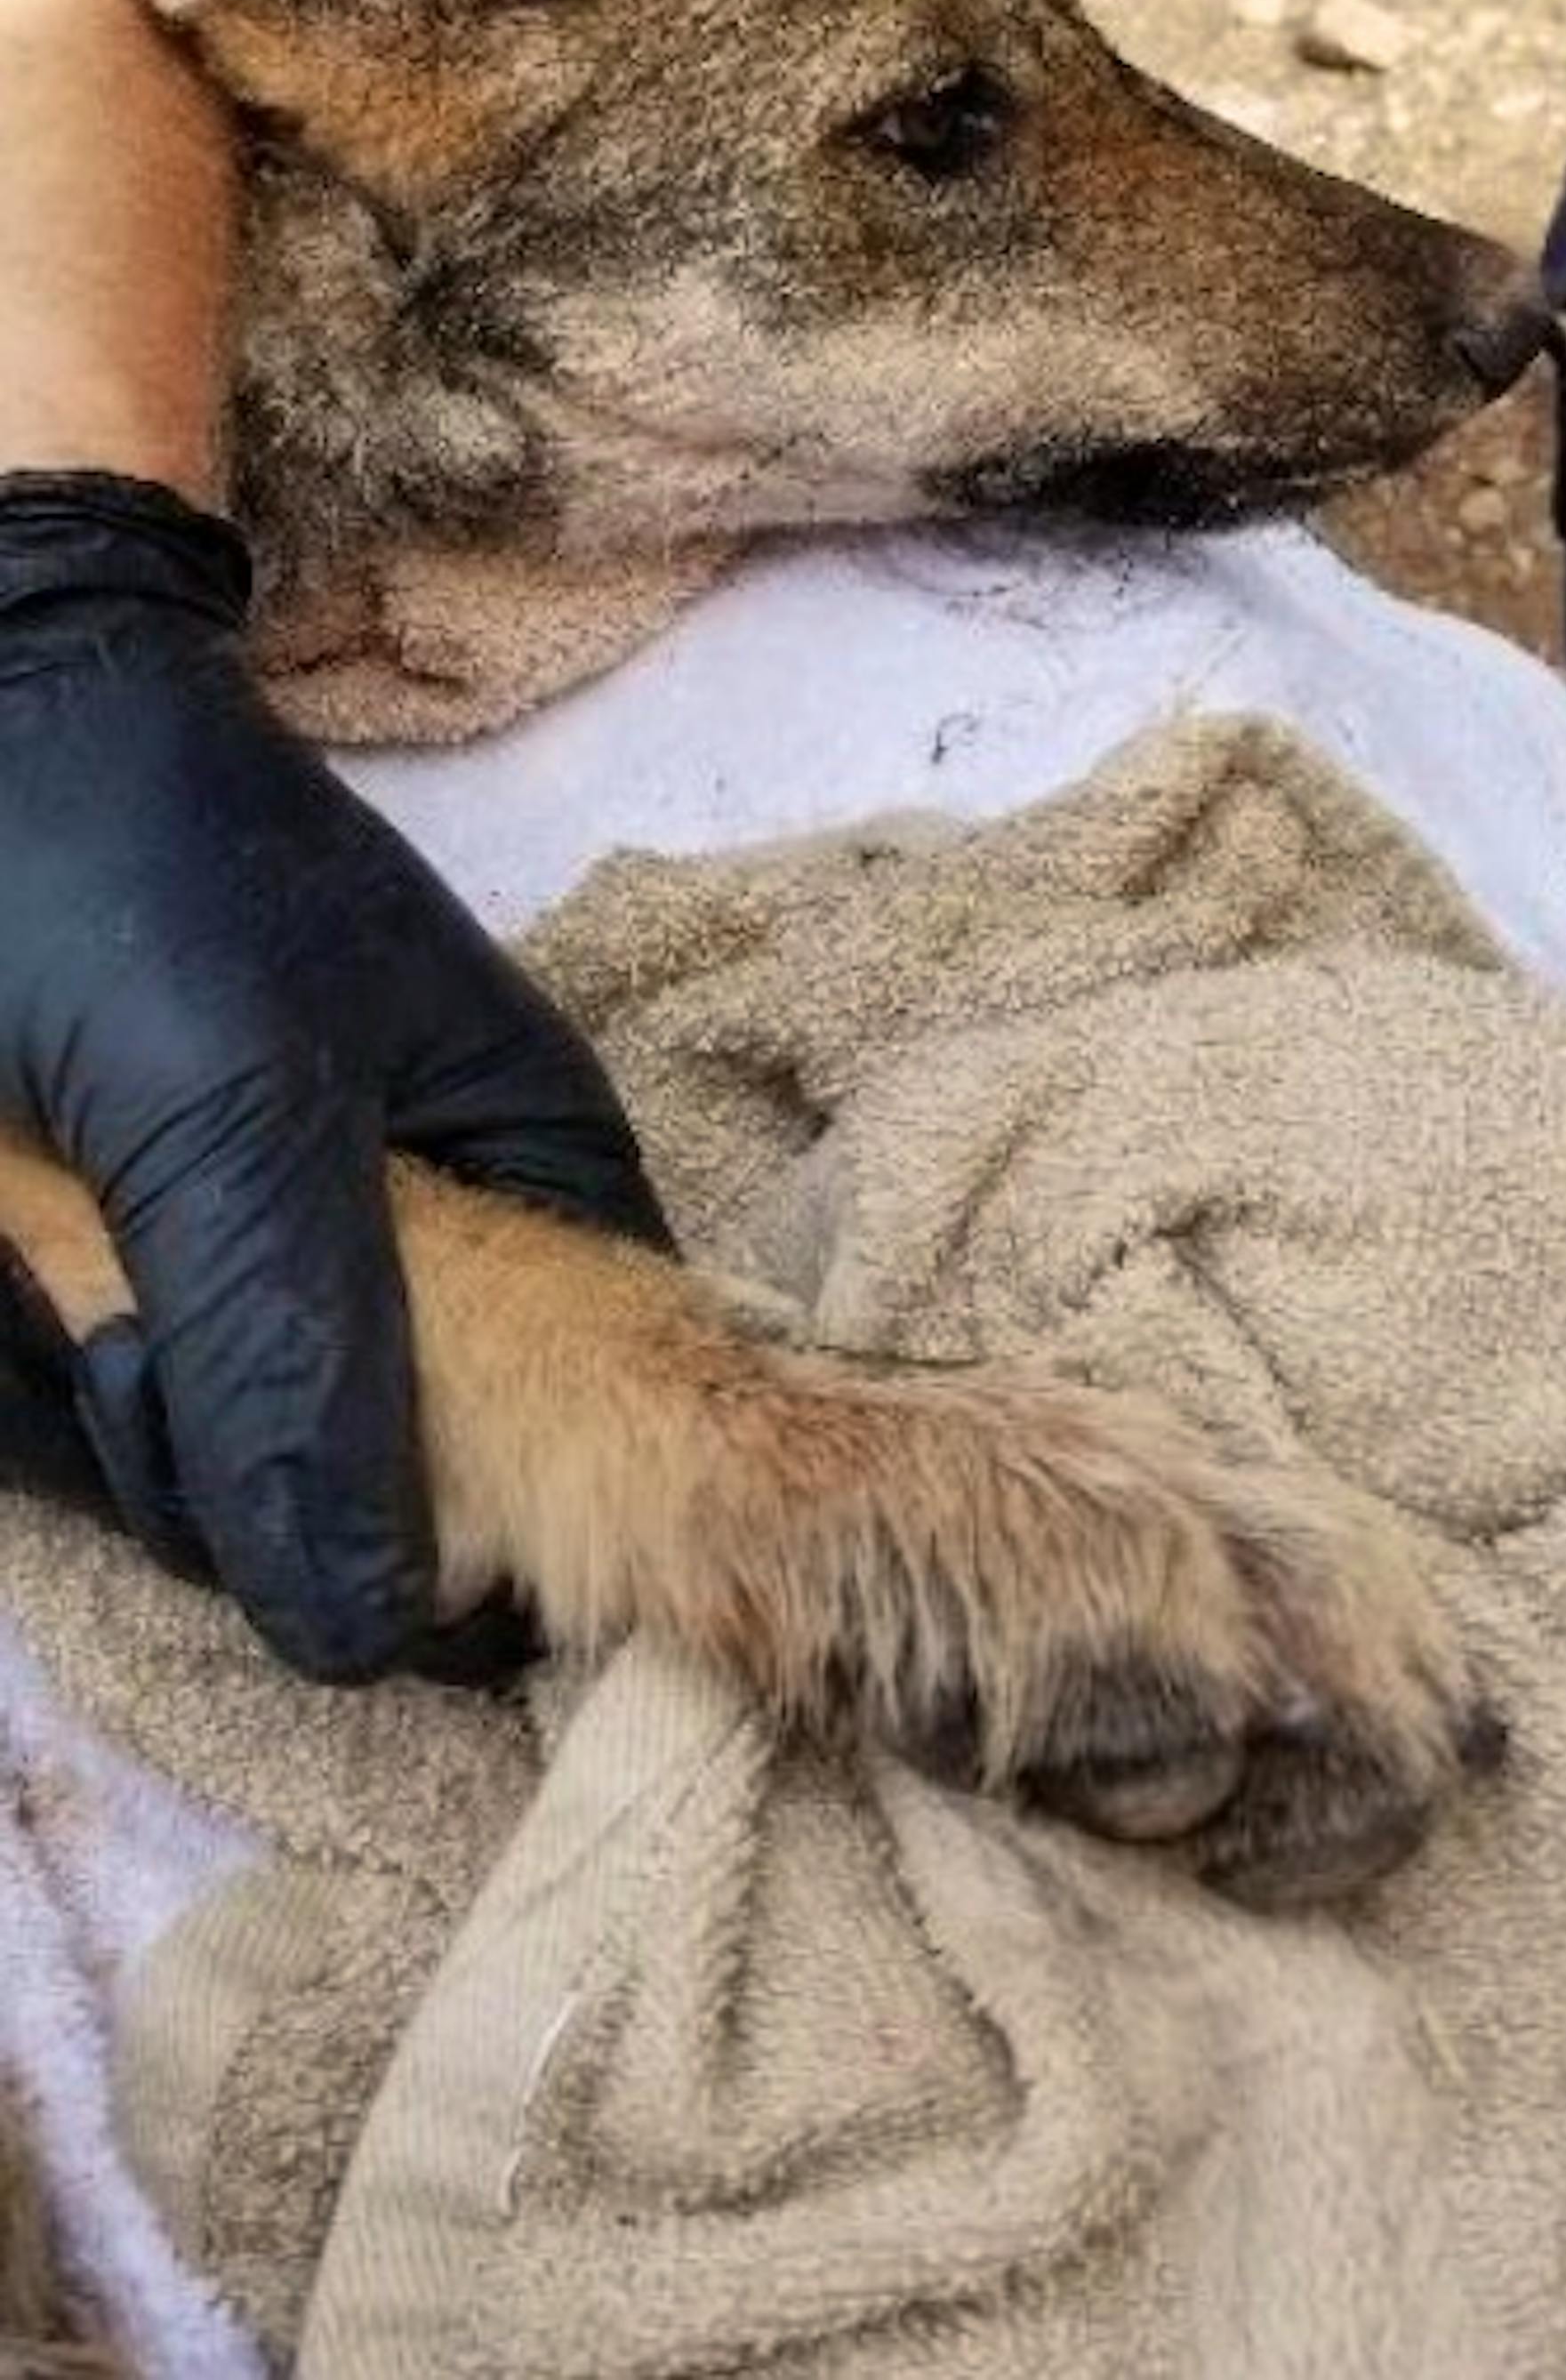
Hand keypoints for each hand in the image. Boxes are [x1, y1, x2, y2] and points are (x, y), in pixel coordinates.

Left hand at [0, 473, 669, 1680]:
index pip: (571, 1446)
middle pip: (353, 1503)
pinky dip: (22, 1374)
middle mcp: (413, 1254)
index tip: (304, 1497)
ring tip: (31, 1242)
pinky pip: (85, 1429)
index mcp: (529, 1183)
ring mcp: (259, 1275)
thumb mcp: (234, 1106)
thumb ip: (308, 1357)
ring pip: (196, 1484)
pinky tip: (0, 1256)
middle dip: (200, 1450)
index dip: (457, 1531)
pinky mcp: (128, 1289)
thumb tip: (368, 1634)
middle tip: (116, 1312)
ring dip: (78, 1404)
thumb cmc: (122, 870)